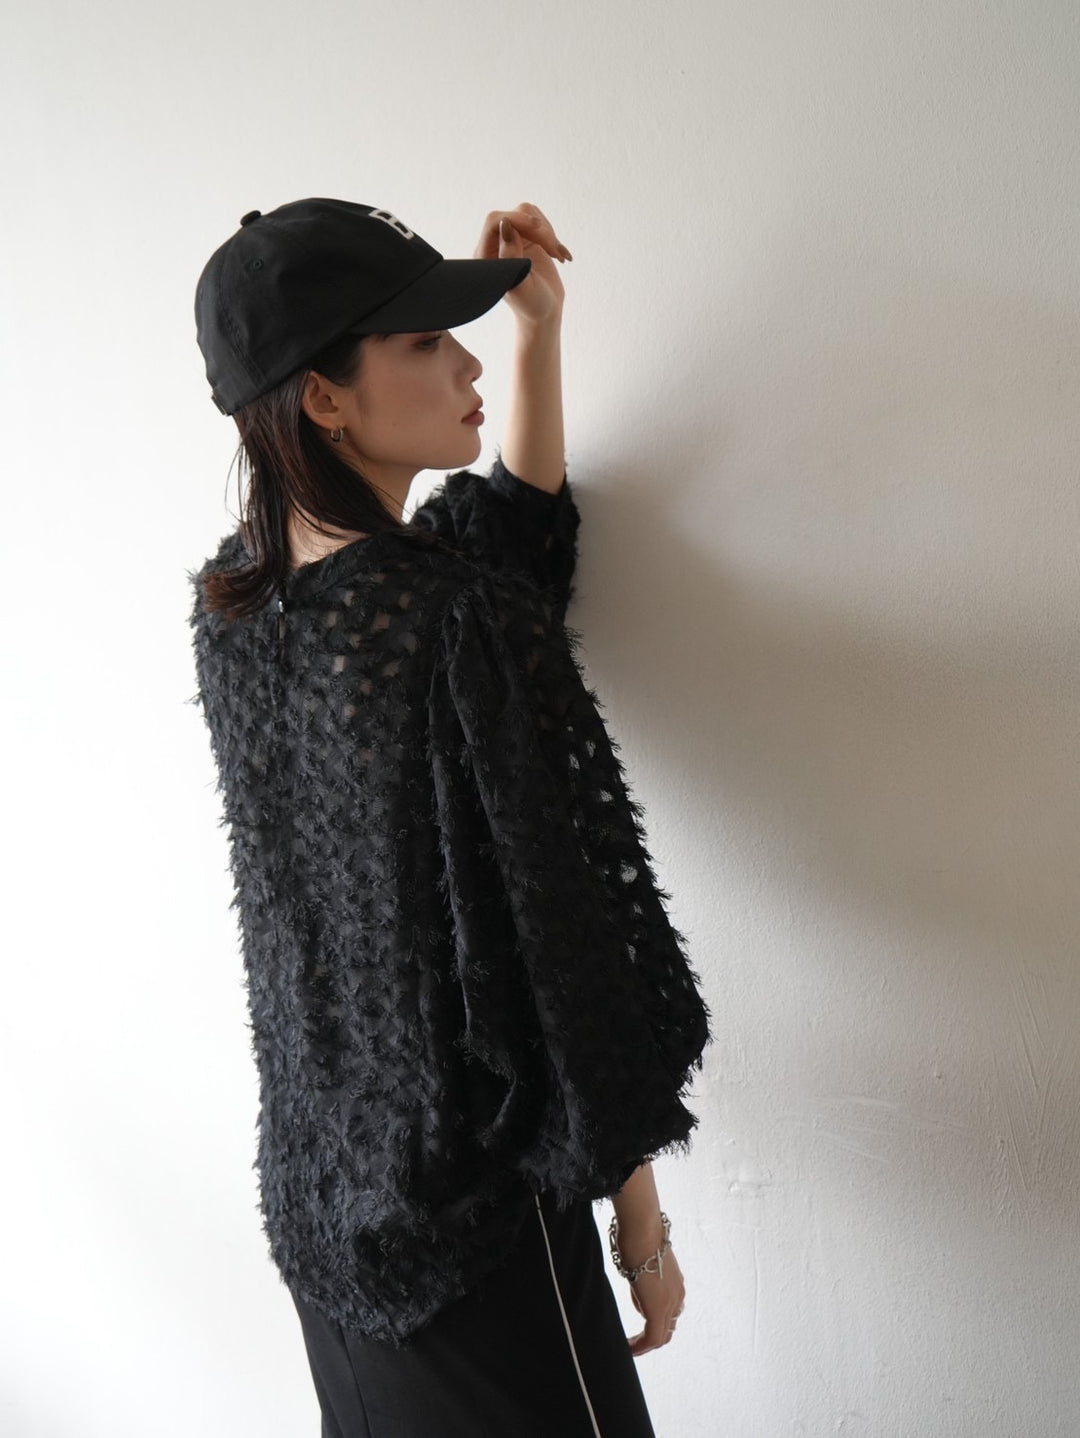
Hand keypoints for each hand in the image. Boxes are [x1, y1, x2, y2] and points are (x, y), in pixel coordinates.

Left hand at [473, 202, 571, 326]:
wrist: (545, 311)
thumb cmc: (531, 304)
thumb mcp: (521, 284)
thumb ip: (510, 255)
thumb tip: (505, 224)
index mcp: (485, 255)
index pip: (494, 221)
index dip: (515, 219)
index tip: (537, 227)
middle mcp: (496, 244)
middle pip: (516, 215)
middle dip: (539, 231)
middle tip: (555, 252)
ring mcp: (512, 240)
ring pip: (530, 215)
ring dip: (549, 234)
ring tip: (559, 255)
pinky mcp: (527, 239)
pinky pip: (540, 222)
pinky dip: (553, 237)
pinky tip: (560, 255)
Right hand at [626, 1245, 685, 1356]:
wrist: (642, 1230)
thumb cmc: (638, 1238)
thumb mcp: (642, 1263)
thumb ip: (645, 1283)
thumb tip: (641, 1297)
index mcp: (675, 1284)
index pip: (669, 1313)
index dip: (655, 1323)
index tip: (640, 1329)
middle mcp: (677, 1296)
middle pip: (668, 1328)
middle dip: (651, 1337)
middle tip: (635, 1343)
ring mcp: (670, 1303)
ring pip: (661, 1336)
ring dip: (645, 1344)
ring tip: (630, 1347)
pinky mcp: (658, 1309)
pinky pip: (652, 1338)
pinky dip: (641, 1346)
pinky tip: (629, 1348)